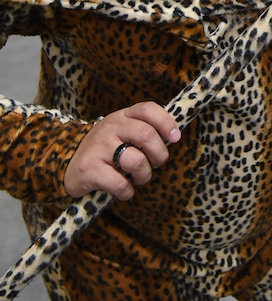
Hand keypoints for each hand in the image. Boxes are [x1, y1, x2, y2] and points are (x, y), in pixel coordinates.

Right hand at [64, 102, 181, 200]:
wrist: (66, 165)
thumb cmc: (106, 151)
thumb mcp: (122, 133)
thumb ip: (144, 130)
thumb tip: (174, 136)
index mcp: (122, 116)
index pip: (147, 109)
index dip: (166, 122)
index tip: (175, 138)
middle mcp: (110, 127)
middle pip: (147, 135)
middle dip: (159, 155)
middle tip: (156, 164)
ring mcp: (98, 147)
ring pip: (137, 161)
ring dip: (144, 176)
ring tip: (138, 178)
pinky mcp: (89, 169)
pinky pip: (120, 183)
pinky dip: (127, 191)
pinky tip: (123, 190)